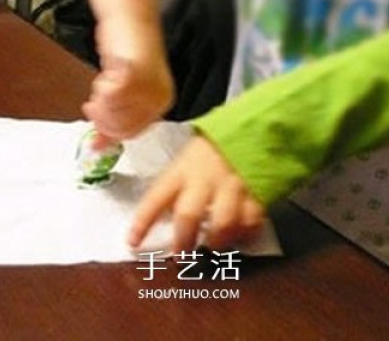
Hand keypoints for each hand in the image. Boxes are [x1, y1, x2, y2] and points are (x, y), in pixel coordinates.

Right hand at [82, 18, 174, 148]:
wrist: (131, 17)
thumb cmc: (128, 47)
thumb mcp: (125, 87)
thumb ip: (115, 115)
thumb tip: (100, 143)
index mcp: (162, 100)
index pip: (134, 131)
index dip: (111, 132)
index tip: (96, 133)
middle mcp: (158, 96)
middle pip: (122, 127)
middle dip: (102, 119)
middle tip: (92, 106)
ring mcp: (147, 87)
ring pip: (114, 115)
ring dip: (100, 103)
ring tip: (100, 87)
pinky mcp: (134, 74)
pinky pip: (109, 97)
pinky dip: (100, 89)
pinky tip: (103, 77)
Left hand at [128, 136, 264, 252]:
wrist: (248, 131)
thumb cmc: (209, 152)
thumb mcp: (186, 162)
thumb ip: (175, 188)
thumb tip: (159, 220)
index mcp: (182, 170)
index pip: (157, 196)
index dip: (143, 221)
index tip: (132, 242)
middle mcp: (205, 179)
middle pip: (189, 214)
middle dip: (182, 241)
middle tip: (180, 257)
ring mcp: (231, 186)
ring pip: (222, 223)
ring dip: (215, 243)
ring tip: (211, 249)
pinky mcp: (256, 192)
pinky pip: (250, 221)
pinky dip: (245, 235)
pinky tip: (239, 238)